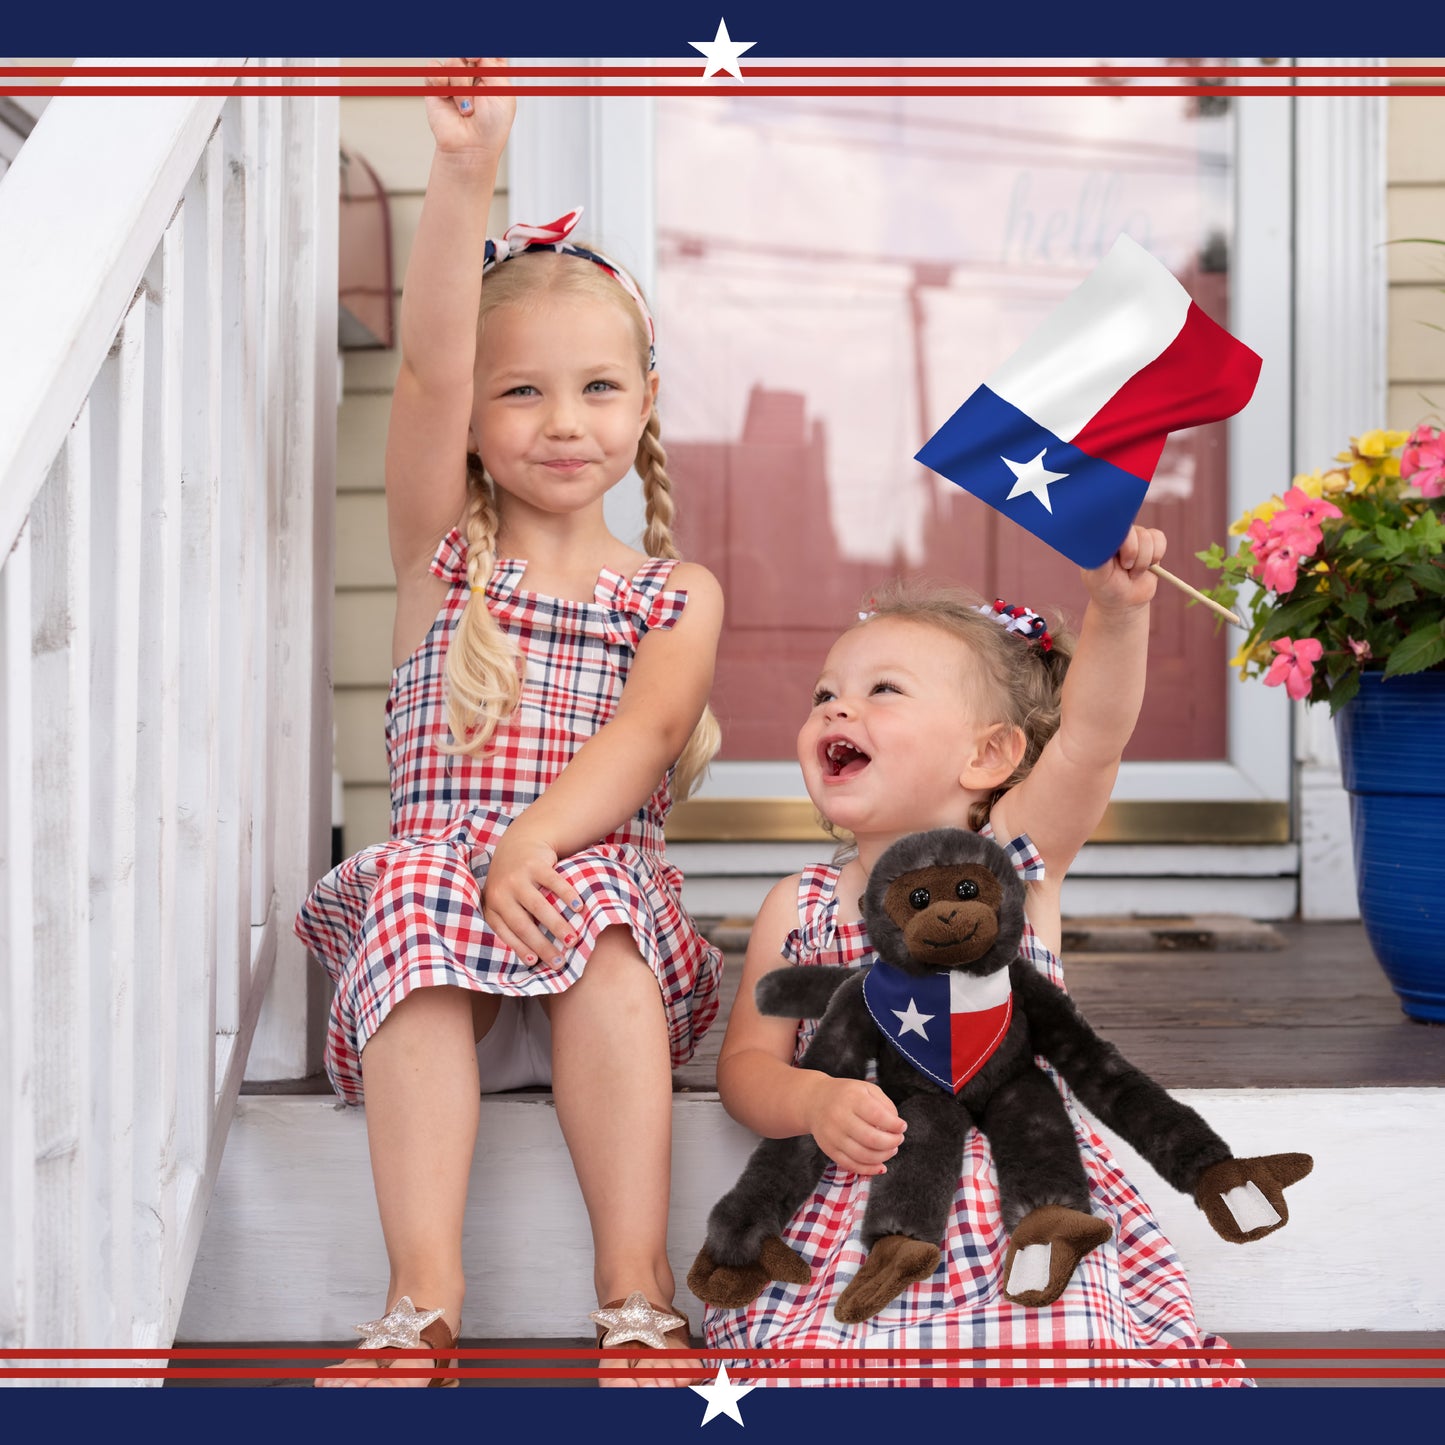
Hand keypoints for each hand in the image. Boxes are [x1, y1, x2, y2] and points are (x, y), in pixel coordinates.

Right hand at [424, 57, 515, 158]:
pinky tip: (446, 96)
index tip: (481, 57)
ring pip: (454, 62)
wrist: (471, 148)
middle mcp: (474, 73)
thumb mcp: (504, 93)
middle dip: (472, 58)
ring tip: (466, 108)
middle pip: (469, 51)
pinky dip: (440, 81)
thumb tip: (476, 52)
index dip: (484, 50)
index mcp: (493, 73)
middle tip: (475, 72)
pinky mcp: (436, 86)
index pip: (488, 50)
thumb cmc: (491, 127)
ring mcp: (454, 78)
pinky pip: (433, 68)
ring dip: (461, 86)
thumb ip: (493, 66)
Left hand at [482, 825, 582, 968]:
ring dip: (557, 925)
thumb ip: (512, 921)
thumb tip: (531, 960)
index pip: (505, 932)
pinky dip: (567, 896)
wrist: (518, 843)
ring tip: (572, 940)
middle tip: (559, 961)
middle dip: (542, 945)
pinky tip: (579, 907)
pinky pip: (553, 882)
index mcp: (492, 905)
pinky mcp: (534, 864)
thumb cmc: (514, 882)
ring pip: (538, 906)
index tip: (535, 963)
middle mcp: (501, 892)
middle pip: (522, 924)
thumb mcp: (504, 900)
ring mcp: (517, 877)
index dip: (520, 949)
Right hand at [803, 1074, 906, 1175]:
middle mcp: (839, 1117)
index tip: (902, 1126)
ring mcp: (832, 1135)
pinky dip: (869, 1169)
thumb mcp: (866, 1089)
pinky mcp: (829, 1149)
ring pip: (862, 1155)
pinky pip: (851, 1165)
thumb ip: (885, 1104)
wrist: (814, 1101)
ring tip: (891, 1149)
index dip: (894, 1124)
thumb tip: (897, 1126)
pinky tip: (881, 1166)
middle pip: (871, 1138)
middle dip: (892, 1142)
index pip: (877, 1115)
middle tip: (899, 1139)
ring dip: (883, 1156)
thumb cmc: (846, 1095)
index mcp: (851, 1098)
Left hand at [1080, 524, 1166, 610]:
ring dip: (1143, 561)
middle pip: (1133, 530)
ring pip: (1147, 537)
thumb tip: (1107, 538)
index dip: (1121, 541)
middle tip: (1125, 567)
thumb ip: (1100, 556)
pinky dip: (1156, 556)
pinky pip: (1159, 539)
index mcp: (1101, 537)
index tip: (1120, 559)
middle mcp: (1118, 532)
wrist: (1123, 601)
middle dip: (1132, 553)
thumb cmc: (1106, 587)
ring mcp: (1134, 536)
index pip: (1112, 524)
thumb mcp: (1098, 575)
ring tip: (1132, 571)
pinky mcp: (1151, 542)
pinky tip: (1146, 566)